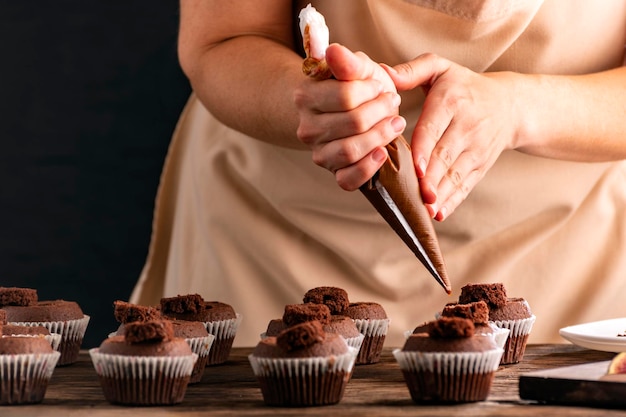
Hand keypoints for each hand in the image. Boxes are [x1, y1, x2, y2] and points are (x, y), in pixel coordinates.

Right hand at [294, 43, 405, 189]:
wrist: (353, 111)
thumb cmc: (358, 86)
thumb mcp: (359, 68)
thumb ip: (348, 62)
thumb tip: (333, 51)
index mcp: (305, 97)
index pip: (345, 97)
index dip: (371, 91)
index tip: (380, 86)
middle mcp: (306, 128)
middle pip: (353, 123)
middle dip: (381, 111)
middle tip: (393, 102)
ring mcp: (319, 154)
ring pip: (350, 151)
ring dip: (380, 136)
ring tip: (395, 123)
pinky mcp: (333, 174)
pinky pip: (347, 180)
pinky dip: (368, 168)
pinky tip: (382, 152)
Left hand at [384, 53, 519, 219]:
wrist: (510, 105)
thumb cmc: (463, 86)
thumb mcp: (441, 69)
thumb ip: (412, 70)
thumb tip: (384, 73)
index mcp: (451, 101)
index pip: (434, 127)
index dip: (425, 149)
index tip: (416, 167)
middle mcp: (466, 126)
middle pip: (445, 155)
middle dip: (432, 177)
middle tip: (419, 194)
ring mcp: (476, 148)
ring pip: (455, 174)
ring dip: (442, 193)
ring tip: (427, 208)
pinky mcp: (481, 165)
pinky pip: (466, 185)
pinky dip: (453, 201)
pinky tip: (440, 213)